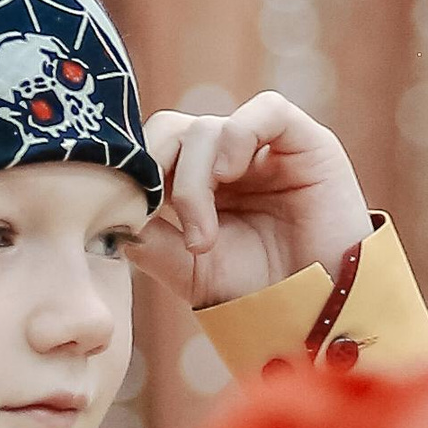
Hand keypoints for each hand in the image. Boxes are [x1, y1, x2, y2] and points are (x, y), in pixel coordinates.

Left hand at [128, 92, 374, 309]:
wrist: (318, 316)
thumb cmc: (258, 294)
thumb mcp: (188, 270)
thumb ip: (149, 238)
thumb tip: (109, 212)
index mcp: (199, 182)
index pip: (153, 149)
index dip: (136, 173)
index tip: (131, 219)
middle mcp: (229, 160)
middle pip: (172, 130)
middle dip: (159, 174)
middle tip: (172, 228)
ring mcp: (266, 149)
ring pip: (207, 127)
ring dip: (193, 181)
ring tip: (205, 238)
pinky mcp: (306, 142)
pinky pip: (266, 111)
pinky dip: (238, 137)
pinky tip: (230, 177)